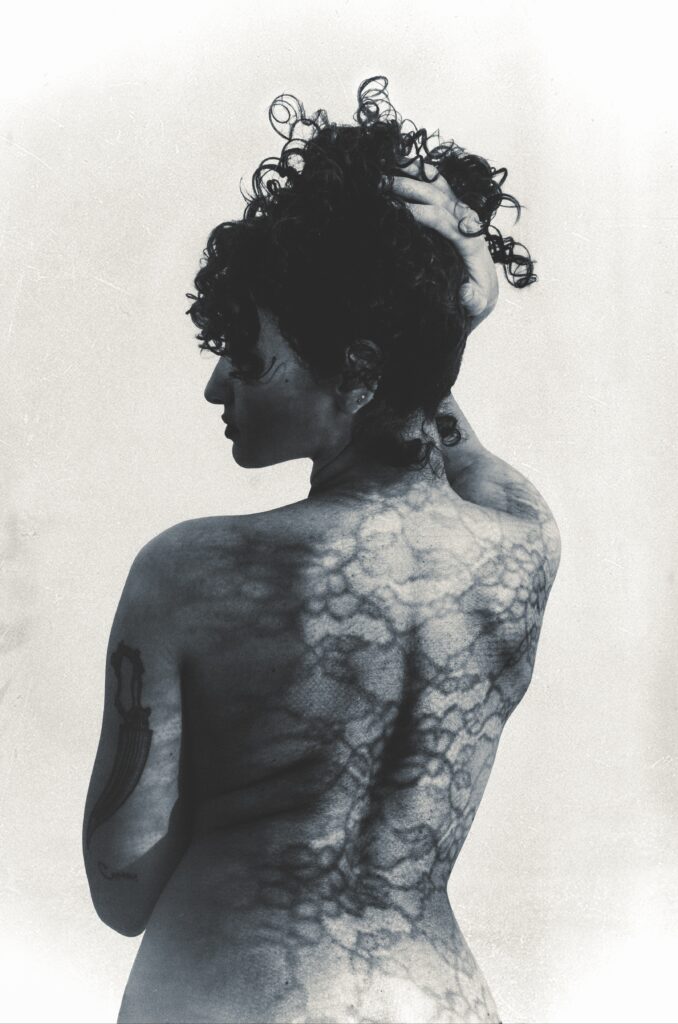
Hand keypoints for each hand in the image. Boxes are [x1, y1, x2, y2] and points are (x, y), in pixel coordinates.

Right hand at [382, 161, 498, 332]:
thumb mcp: (476, 303)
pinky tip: (402, 161)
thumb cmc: (476, 295)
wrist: (485, 285)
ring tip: (389, 165)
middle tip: (382, 185)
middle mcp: (467, 220)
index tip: (399, 210)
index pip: (446, 221)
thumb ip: (472, 300)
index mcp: (471, 241)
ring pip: (439, 184)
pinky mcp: (454, 207)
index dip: (423, 214)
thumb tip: (465, 292)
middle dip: (410, 189)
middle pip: (438, 197)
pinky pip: (439, 183)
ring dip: (415, 173)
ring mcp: (460, 210)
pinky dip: (422, 170)